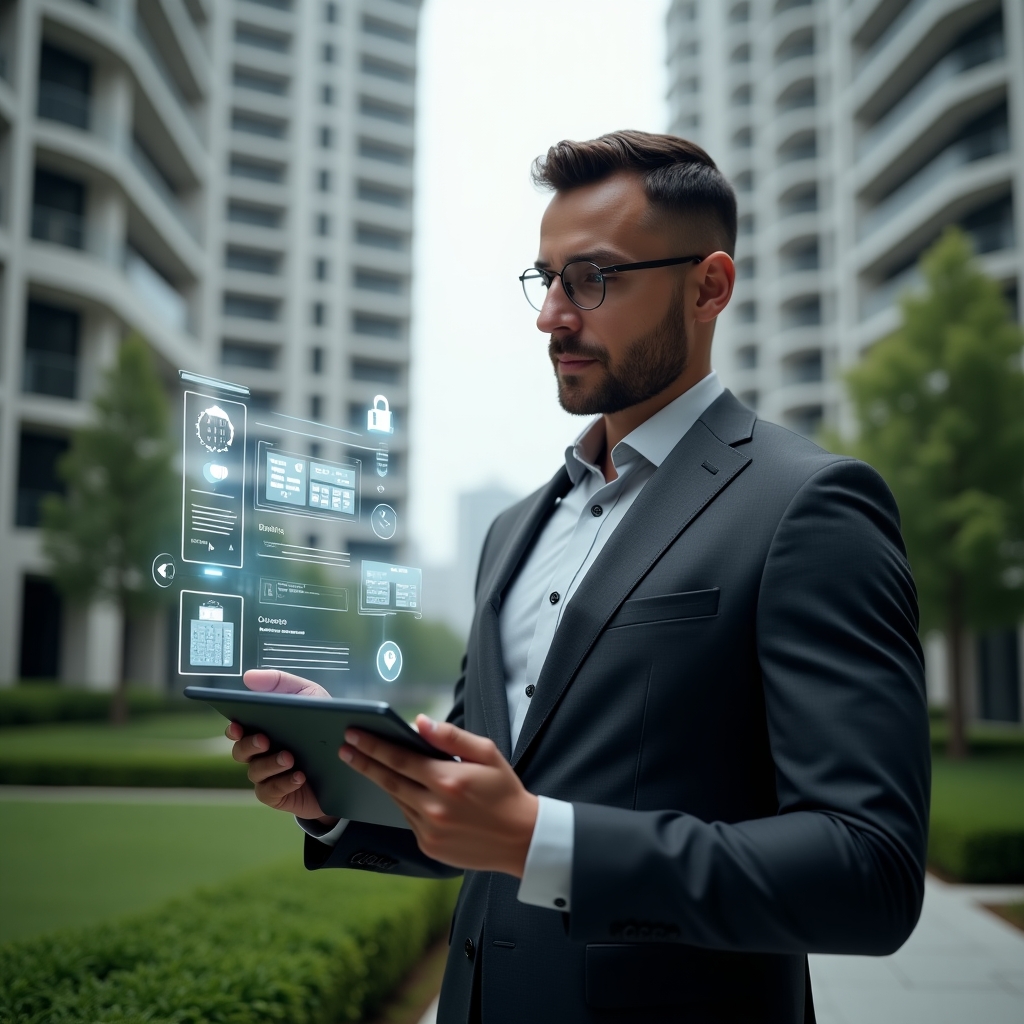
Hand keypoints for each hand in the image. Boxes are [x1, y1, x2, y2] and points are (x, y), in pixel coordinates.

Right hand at [226, 670, 337, 824]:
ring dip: (271, 764)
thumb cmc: (323, 723)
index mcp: (263, 727)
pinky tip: (299, 776)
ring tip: (289, 757)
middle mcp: (260, 752)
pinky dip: (284, 783)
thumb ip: (280, 683)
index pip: (238, 728)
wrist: (349, 759)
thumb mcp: (309, 695)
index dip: (233, 727)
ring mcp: (268, 774)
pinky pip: (271, 791)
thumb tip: (248, 677)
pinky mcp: (279, 794)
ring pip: (255, 771)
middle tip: (265, 739)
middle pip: (241, 751)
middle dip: (250, 745)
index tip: (237, 724)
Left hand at [340, 716, 538, 876]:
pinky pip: (407, 818)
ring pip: (396, 799)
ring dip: (380, 781)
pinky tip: (398, 789)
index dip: (373, 745)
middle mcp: (434, 807)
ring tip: (364, 764)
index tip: (353, 734)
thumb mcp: (486, 753)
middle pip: (389, 780)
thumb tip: (419, 722)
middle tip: (344, 748)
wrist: (521, 838)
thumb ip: (450, 737)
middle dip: (364, 762)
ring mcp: (429, 830)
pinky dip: (401, 801)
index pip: (400, 758)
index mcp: (448, 780)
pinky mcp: (429, 846)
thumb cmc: (505, 791)